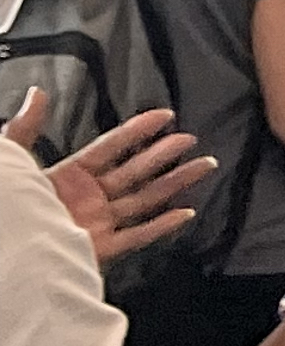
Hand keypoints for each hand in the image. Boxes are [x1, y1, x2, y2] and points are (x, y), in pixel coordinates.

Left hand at [9, 93, 214, 268]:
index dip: (137, 131)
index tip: (165, 115)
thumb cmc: (7, 206)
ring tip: (203, 167)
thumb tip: (38, 92)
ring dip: (174, 183)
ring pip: (143, 199)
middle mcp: (88, 197)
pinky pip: (136, 235)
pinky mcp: (99, 248)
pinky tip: (185, 212)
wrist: (5, 252)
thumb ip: (24, 129)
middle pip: (134, 172)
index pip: (110, 147)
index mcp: (68, 176)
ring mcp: (96, 223)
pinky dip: (161, 225)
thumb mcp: (10, 162)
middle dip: (164, 154)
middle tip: (191, 139)